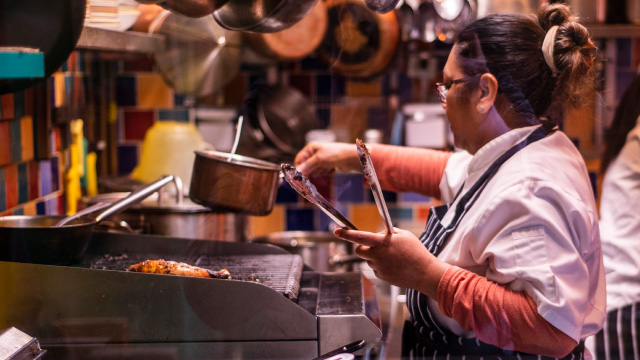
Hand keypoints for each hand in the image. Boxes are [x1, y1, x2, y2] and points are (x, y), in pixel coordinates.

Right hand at [294, 142, 361, 176]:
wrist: (352, 158)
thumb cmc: (335, 154)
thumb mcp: (319, 160)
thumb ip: (307, 166)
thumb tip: (295, 173)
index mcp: (310, 148)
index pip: (299, 160)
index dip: (299, 169)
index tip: (300, 178)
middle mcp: (314, 154)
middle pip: (306, 167)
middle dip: (310, 172)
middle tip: (316, 175)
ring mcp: (320, 160)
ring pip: (313, 171)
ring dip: (319, 173)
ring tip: (328, 169)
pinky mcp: (326, 166)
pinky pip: (320, 173)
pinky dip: (324, 174)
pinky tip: (332, 170)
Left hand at [333, 228, 449, 297]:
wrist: (425, 273)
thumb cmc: (416, 251)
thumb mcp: (404, 235)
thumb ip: (387, 233)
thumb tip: (377, 234)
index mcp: (383, 243)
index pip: (360, 237)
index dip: (347, 234)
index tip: (336, 231)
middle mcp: (378, 256)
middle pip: (359, 250)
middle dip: (362, 247)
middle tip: (373, 245)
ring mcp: (379, 267)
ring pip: (369, 259)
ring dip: (375, 256)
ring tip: (393, 257)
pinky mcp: (381, 277)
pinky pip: (376, 268)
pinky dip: (382, 266)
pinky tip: (395, 265)